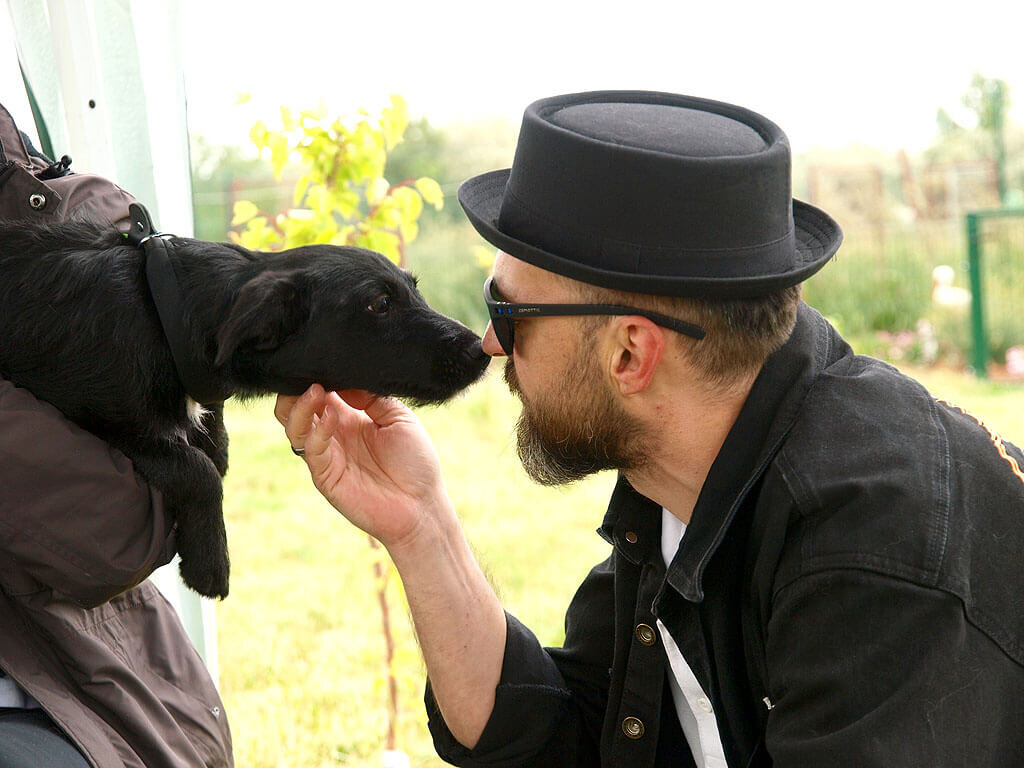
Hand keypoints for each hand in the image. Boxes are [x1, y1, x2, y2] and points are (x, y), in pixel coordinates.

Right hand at [274, 384, 448, 548]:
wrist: (422, 505)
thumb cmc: (415, 462)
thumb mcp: (398, 417)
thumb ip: (371, 396)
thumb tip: (343, 377)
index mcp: (348, 417)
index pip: (319, 391)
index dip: (315, 375)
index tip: (319, 357)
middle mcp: (331, 434)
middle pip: (294, 406)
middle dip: (295, 388)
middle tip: (309, 374)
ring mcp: (325, 455)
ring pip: (293, 425)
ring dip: (300, 405)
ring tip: (316, 390)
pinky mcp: (325, 476)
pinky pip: (311, 448)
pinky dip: (318, 429)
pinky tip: (334, 416)